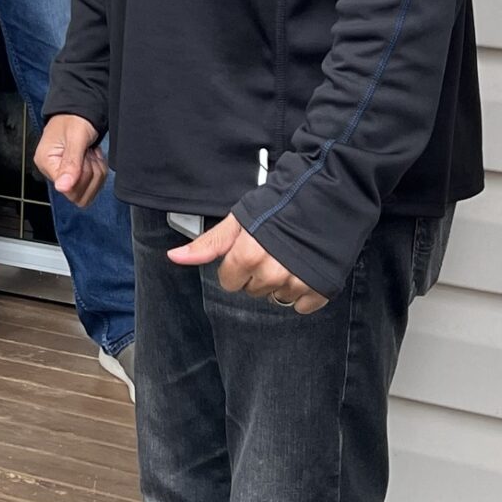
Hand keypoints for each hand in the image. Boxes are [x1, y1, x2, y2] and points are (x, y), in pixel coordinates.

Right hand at [35, 114, 107, 207]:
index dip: (83, 176)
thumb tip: (62, 187)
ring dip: (96, 171)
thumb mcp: (75, 137)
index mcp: (46, 163)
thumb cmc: (74, 119)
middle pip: (79, 194)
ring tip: (90, 153)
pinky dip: (99, 171)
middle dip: (91, 173)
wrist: (78, 111)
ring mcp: (65, 175)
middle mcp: (53, 173)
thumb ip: (70, 163)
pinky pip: (93, 185)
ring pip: (88, 192)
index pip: (69, 190)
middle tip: (88, 154)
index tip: (84, 156)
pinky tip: (92, 157)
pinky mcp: (75, 176)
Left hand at [169, 215, 327, 313]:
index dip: (236, 265)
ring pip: (277, 299)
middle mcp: (271, 273)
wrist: (327, 194)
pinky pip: (302, 306)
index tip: (249, 249)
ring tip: (290, 256)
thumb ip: (209, 243)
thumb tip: (174, 257)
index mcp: (248, 256)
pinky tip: (305, 269)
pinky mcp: (320, 289)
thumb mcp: (240, 220)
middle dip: (258, 272)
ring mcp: (297, 283)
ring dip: (281, 282)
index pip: (229, 282)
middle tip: (273, 249)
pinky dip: (303, 292)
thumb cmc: (281, 203)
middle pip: (253, 290)